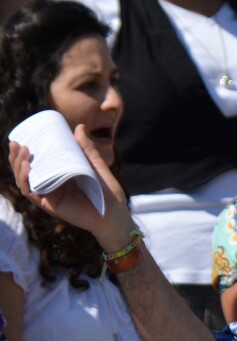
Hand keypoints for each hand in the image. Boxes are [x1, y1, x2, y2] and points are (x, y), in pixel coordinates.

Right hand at [9, 124, 133, 250]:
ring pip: (25, 181)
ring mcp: (49, 195)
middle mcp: (52, 185)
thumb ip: (86, 148)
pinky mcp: (50, 205)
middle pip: (26, 171)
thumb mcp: (96, 165)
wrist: (115, 213)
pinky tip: (27, 168)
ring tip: (22, 151)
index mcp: (60, 175)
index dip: (26, 152)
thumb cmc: (108, 191)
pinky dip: (25, 180)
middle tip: (16, 143)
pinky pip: (32, 193)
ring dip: (18, 166)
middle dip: (16, 157)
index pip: (38, 163)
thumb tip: (78, 127)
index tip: (23, 137)